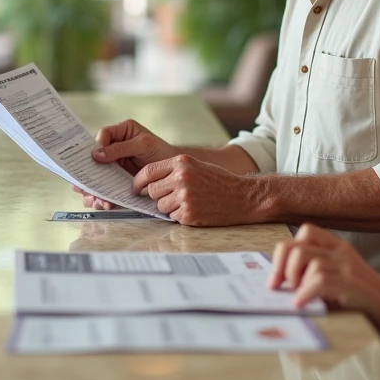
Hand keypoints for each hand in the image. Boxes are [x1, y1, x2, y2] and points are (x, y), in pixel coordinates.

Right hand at [71, 119, 178, 209]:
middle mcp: (113, 147)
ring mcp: (113, 164)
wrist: (174, 173)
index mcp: (120, 132)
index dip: (97, 146)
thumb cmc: (161, 153)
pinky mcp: (115, 179)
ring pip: (94, 175)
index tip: (95, 159)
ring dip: (92, 189)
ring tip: (97, 200)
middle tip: (86, 186)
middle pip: (92, 158)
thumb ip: (120, 148)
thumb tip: (96, 154)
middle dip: (88, 173)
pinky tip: (104, 204)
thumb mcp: (143, 145)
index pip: (102, 135)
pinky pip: (102, 187)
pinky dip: (100, 197)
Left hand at [130, 155, 260, 225]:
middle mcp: (181, 177)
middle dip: (159, 196)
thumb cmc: (219, 181)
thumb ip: (173, 170)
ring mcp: (184, 196)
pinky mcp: (188, 213)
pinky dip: (180, 216)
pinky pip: (172, 217)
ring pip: (160, 206)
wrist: (243, 196)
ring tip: (189, 202)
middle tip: (174, 197)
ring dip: (170, 207)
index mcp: (181, 162)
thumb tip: (148, 181)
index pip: (148, 172)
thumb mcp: (196, 165)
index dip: (138, 182)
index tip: (136, 189)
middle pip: (152, 191)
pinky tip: (195, 210)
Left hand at [269, 224, 379, 330]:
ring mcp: (346, 265)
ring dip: (295, 280)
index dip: (283, 254)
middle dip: (281, 268)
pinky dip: (304, 293)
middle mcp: (340, 251)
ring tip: (296, 297)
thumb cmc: (360, 298)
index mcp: (335, 246)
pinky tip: (301, 304)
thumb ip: (312, 275)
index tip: (276, 279)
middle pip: (297, 246)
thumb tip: (279, 284)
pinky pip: (319, 280)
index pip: (304, 232)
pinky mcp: (350, 282)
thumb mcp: (335, 279)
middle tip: (280, 288)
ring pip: (306, 260)